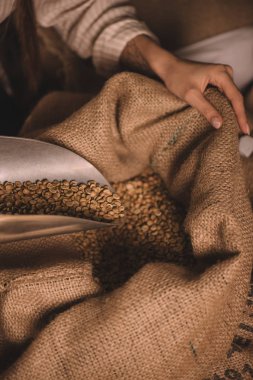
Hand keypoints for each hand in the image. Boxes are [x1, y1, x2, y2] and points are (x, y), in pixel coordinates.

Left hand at [121, 35, 249, 134]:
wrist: (169, 67)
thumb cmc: (177, 78)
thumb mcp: (191, 96)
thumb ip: (206, 109)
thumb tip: (220, 124)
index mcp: (221, 73)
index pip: (235, 97)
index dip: (241, 115)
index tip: (245, 130)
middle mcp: (225, 72)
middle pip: (235, 97)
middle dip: (238, 114)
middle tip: (242, 132)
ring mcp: (222, 75)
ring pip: (231, 97)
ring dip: (233, 111)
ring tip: (236, 127)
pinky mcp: (217, 79)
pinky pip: (225, 94)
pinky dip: (225, 106)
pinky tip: (226, 117)